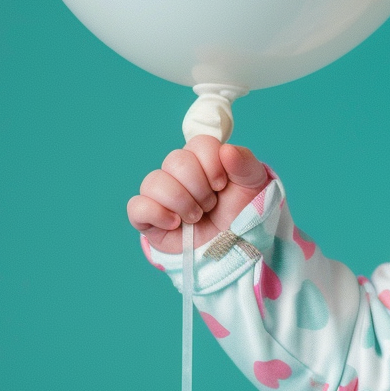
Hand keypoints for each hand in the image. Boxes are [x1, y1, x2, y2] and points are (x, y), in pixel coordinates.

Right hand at [128, 135, 270, 253]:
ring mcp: (161, 195)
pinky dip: (157, 214)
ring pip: (153, 182)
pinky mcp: (148, 217)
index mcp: (203, 159)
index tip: (222, 184)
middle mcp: (178, 173)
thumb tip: (226, 150)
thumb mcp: (253, 184)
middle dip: (199, 187)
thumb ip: (244, 163)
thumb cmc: (241, 212)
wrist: (233, 247)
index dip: (211, 163)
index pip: (198, 143)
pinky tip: (175, 224)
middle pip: (175, 160)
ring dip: (181, 202)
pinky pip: (136, 207)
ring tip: (196, 217)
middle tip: (211, 204)